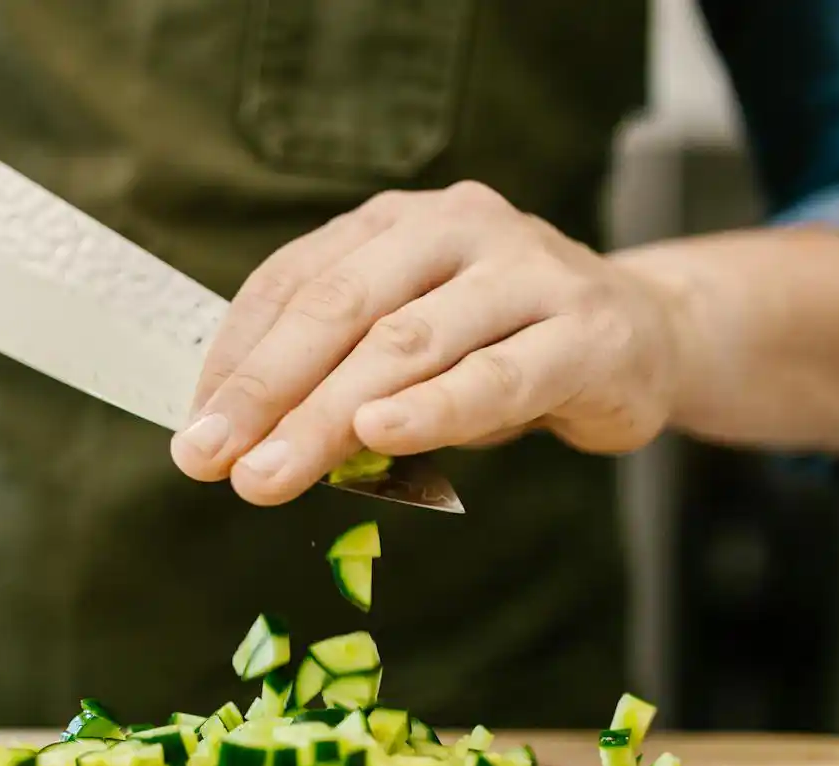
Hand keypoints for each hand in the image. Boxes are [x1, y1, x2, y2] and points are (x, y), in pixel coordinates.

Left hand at [171, 182, 690, 506]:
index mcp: (396, 222)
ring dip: (328, 414)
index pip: (295, 281)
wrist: (645, 336)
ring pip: (409, 342)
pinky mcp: (586, 330)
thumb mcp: (411, 348)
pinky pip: (498, 375)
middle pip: (342, 308)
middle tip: (212, 460)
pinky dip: (434, 407)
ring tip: (270, 471)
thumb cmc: (501, 346)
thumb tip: (239, 436)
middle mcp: (456, 226)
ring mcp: (526, 269)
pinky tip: (380, 434)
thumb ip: (339, 376)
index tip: (193, 431)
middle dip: (267, 389)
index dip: (237, 357)